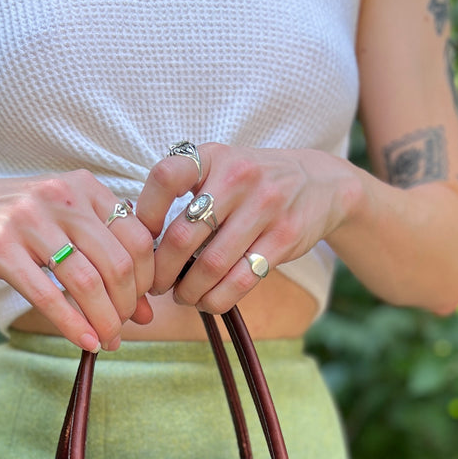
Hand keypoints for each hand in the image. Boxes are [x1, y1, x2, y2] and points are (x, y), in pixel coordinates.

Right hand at [0, 172, 155, 350]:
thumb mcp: (68, 225)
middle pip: (116, 263)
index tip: (140, 307)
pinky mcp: (0, 247)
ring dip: (103, 320)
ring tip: (106, 341)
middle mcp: (61, 197)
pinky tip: (84, 342)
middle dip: (126, 306)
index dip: (145, 280)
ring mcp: (28, 220)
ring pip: (86, 280)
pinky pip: (46, 294)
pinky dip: (72, 324)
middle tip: (121, 330)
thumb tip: (148, 314)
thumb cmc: (24, 224)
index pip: (137, 238)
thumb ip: (108, 259)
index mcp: (85, 187)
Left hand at [136, 145, 355, 312]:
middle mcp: (238, 176)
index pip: (166, 178)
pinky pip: (241, 280)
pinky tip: (208, 301)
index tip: (141, 241)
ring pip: (212, 265)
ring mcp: (265, 206)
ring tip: (182, 296)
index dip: (144, 214)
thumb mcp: (220, 169)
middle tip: (155, 286)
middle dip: (162, 272)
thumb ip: (185, 194)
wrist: (318, 183)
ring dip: (189, 291)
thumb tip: (139, 243)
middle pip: (183, 236)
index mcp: (212, 157)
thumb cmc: (252, 185)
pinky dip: (217, 299)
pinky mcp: (284, 237)